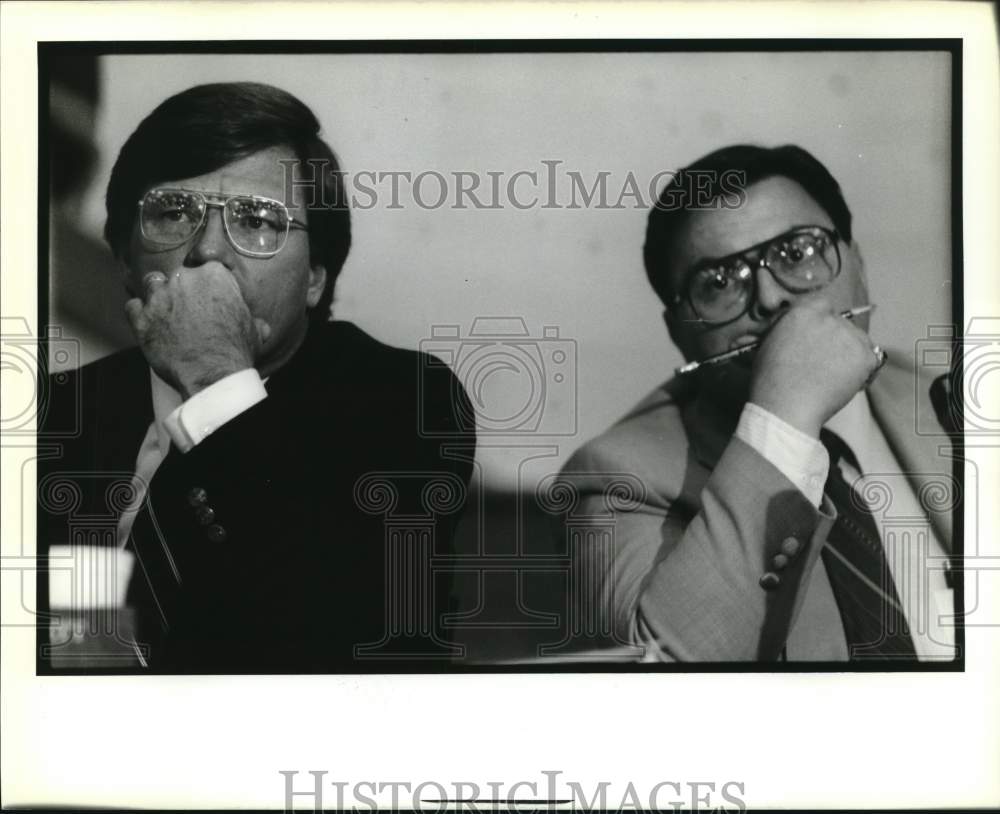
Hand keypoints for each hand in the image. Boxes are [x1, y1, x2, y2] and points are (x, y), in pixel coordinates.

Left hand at [125, 266, 270, 399]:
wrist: (213, 374)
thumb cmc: (235, 351)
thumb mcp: (253, 330)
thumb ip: (251, 319)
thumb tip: (259, 325)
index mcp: (214, 275)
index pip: (205, 267)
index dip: (205, 284)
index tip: (207, 297)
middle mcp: (184, 279)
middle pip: (178, 275)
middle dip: (181, 290)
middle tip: (188, 311)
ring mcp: (160, 296)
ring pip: (151, 283)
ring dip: (157, 296)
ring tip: (165, 313)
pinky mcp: (141, 317)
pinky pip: (132, 306)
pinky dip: (139, 314)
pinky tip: (150, 326)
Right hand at [748, 298, 880, 436]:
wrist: (786, 407)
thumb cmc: (770, 381)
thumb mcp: (768, 343)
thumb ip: (788, 328)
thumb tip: (800, 327)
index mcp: (803, 312)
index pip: (822, 304)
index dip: (820, 320)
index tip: (816, 336)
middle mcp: (829, 319)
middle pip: (841, 323)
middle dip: (835, 339)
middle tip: (823, 362)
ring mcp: (849, 337)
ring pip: (857, 339)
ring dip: (849, 352)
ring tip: (831, 375)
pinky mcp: (865, 356)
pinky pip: (870, 357)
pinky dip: (861, 369)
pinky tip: (843, 381)